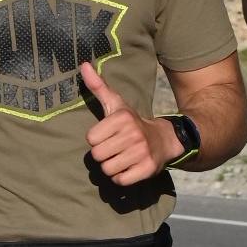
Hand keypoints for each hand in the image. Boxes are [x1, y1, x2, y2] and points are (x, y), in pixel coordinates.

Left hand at [78, 63, 170, 185]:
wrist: (164, 139)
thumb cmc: (132, 123)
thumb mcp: (116, 104)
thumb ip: (98, 87)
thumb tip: (82, 65)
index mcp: (122, 118)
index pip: (91, 139)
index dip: (97, 139)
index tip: (108, 136)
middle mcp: (133, 134)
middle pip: (97, 156)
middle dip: (103, 155)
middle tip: (114, 149)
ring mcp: (142, 152)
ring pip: (108, 170)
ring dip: (112, 167)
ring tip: (121, 158)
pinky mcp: (147, 169)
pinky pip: (121, 181)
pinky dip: (122, 178)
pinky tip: (128, 168)